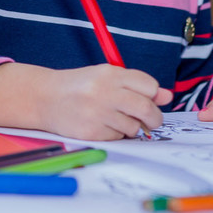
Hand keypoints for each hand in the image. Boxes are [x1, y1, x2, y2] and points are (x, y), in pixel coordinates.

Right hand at [38, 64, 173, 140]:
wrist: (44, 98)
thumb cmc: (80, 86)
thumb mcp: (106, 77)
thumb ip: (136, 85)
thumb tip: (167, 96)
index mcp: (110, 74)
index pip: (149, 86)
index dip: (153, 95)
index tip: (149, 99)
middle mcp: (104, 92)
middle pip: (147, 109)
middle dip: (154, 118)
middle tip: (151, 121)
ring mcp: (97, 113)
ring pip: (134, 127)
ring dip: (132, 127)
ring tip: (118, 120)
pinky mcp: (91, 132)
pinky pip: (118, 138)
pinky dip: (116, 134)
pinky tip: (103, 125)